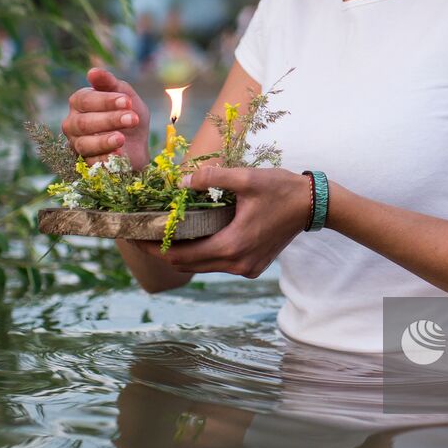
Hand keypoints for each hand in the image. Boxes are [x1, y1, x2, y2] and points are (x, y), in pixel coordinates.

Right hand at [62, 67, 149, 167]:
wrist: (138, 143)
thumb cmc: (128, 113)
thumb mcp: (125, 95)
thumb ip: (110, 83)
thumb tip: (93, 71)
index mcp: (80, 102)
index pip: (85, 100)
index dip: (106, 101)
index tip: (127, 101)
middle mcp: (73, 123)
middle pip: (84, 122)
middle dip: (109, 120)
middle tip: (132, 118)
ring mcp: (77, 144)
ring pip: (84, 144)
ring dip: (105, 140)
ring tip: (122, 138)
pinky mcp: (86, 164)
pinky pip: (92, 162)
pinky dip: (106, 158)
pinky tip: (120, 154)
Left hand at [153, 164, 314, 277]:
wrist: (314, 205)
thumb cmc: (281, 189)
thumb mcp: (246, 178)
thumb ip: (213, 179)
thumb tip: (181, 181)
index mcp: (232, 246)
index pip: (179, 255)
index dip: (153, 248)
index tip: (134, 236)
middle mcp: (236, 264)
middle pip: (186, 265)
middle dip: (161, 251)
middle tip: (141, 232)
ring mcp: (245, 269)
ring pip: (201, 266)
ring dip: (182, 252)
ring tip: (163, 232)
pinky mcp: (252, 266)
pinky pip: (217, 263)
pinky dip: (201, 252)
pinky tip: (194, 234)